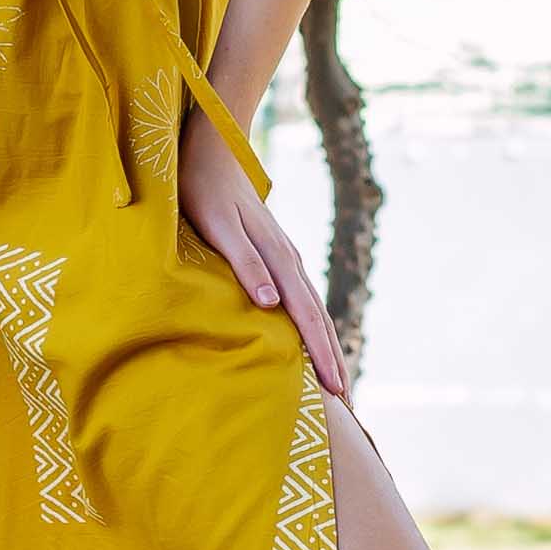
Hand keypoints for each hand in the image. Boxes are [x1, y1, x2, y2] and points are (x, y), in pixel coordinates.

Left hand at [177, 115, 347, 399]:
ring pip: (313, 305)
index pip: (306, 315)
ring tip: (335, 376)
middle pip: (317, 315)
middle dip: (332, 357)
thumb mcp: (218, 226)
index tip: (334, 389)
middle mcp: (288, 259)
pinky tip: (310, 334)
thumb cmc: (205, 190)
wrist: (212, 150)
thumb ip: (243, 264)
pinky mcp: (275, 252)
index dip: (320, 353)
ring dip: (326, 342)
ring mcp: (285, 255)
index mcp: (278, 258)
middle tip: (345, 399)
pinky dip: (312, 321)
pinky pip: (302, 295)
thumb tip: (271, 305)